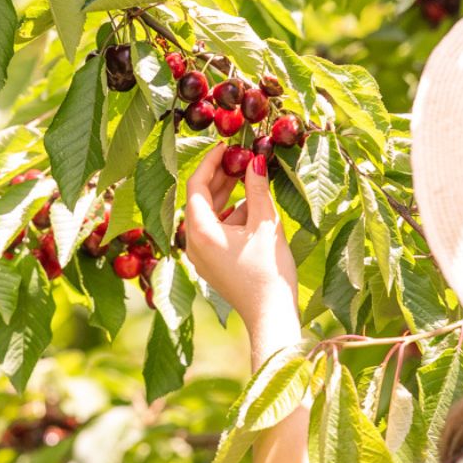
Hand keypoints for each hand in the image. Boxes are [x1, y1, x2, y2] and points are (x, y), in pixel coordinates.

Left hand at [184, 146, 300, 365]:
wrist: (270, 316)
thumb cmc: (268, 271)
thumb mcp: (265, 224)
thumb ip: (257, 189)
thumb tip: (255, 160)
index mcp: (200, 232)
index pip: (196, 185)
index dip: (211, 161)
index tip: (227, 146)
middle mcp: (192, 244)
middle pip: (200, 200)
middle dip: (221, 177)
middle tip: (240, 157)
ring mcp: (201, 256)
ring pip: (209, 215)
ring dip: (228, 196)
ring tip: (250, 177)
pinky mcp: (212, 264)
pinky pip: (215, 231)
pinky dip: (231, 216)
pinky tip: (252, 207)